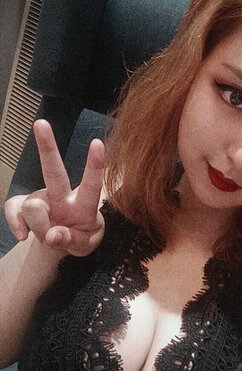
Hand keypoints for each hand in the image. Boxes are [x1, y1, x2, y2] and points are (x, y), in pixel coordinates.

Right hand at [4, 119, 105, 256]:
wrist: (62, 243)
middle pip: (54, 171)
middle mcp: (62, 196)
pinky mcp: (22, 205)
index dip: (94, 165)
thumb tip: (52, 235)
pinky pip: (12, 211)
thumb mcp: (83, 247)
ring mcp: (41, 198)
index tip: (98, 143)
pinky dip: (16, 226)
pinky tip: (23, 235)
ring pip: (32, 207)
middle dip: (47, 147)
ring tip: (50, 237)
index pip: (91, 185)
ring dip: (38, 228)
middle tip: (41, 123)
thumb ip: (71, 241)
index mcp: (84, 206)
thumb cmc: (80, 238)